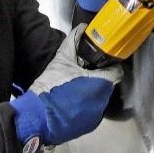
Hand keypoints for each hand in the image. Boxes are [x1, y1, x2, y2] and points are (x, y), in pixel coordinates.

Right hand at [10, 25, 121, 145]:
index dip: (110, 66)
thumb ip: (73, 42)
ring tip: (76, 88)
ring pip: (100, 98)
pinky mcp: (89, 125)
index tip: (101, 64)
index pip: (117, 73)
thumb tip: (81, 27)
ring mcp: (97, 115)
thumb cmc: (50, 87)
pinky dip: (87, 105)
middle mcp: (102, 101)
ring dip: (92, 92)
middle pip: (108, 85)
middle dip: (98, 79)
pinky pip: (93, 111)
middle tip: (84, 75)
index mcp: (100, 84)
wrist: (36, 114)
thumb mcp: (61, 60)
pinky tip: (73, 101)